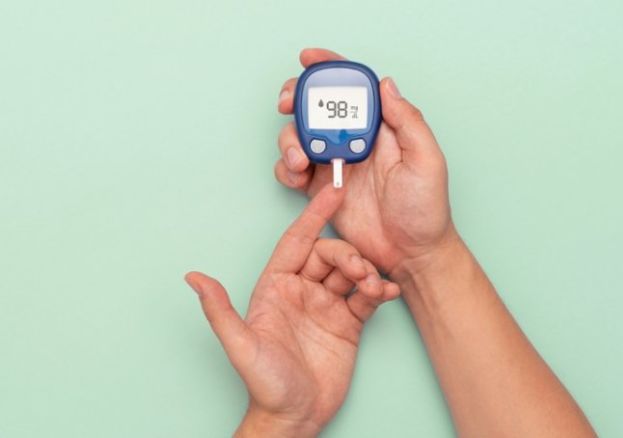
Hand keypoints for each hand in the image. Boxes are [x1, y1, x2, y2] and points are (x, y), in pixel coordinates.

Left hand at [185, 185, 399, 437]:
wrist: (295, 417)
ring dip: (365, 272)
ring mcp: (327, 305)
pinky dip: (378, 290)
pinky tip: (386, 292)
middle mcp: (302, 290)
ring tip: (372, 286)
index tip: (334, 193)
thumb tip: (193, 277)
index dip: (315, 216)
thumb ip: (219, 310)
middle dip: (347, 255)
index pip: (298, 241)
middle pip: (329, 255)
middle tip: (358, 271)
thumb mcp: (240, 346)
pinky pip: (366, 297)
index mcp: (276, 286)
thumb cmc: (265, 384)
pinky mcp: (348, 322)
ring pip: (351, 272)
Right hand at [275, 48, 455, 275]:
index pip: (353, 89)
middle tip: (287, 103)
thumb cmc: (426, 209)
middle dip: (297, 99)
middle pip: (317, 108)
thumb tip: (385, 85)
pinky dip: (287, 170)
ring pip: (300, 137)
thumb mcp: (426, 160)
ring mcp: (335, 165)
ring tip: (300, 159)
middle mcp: (355, 141)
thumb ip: (407, 120)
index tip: (309, 59)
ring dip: (290, 140)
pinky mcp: (320, 190)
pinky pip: (293, 172)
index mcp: (380, 128)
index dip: (330, 70)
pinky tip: (297, 178)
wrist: (411, 253)